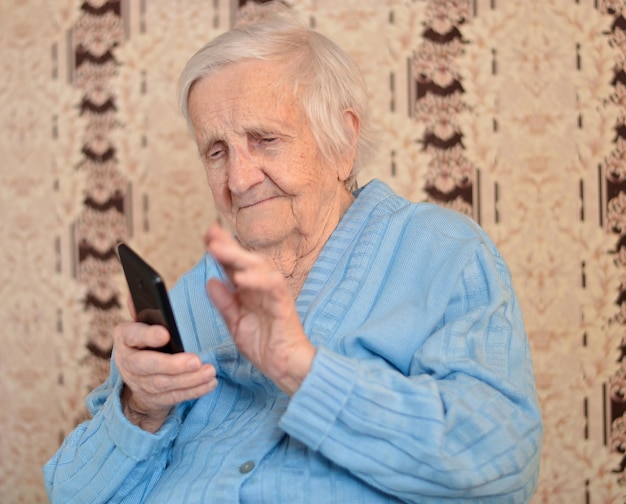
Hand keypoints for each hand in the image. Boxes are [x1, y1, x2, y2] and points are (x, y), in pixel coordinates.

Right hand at [114, 299, 217, 431]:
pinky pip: (176, 396)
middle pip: (148, 366)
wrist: (137, 378)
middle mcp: (129, 363)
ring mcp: (141, 384)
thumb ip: (144, 308)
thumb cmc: (145, 342)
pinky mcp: (155, 399)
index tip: (166, 334)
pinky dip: (194, 391)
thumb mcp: (141, 324)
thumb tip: (142, 285)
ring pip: (165, 384)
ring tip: (210, 371)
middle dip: (173, 365)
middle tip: (196, 360)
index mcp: (125, 338)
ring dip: (189, 379)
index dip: (148, 336)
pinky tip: (210, 383)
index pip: (133, 336)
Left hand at [204, 223, 315, 395]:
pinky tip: (240, 278)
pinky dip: (257, 280)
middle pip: (246, 260)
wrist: (285, 366)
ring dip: (239, 256)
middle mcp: (262, 287)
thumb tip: (210, 281)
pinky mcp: (283, 304)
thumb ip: (224, 302)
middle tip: (211, 234)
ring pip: (259, 267)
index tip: (207, 235)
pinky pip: (272, 286)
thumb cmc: (264, 344)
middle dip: (228, 245)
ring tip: (219, 250)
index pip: (234, 265)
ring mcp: (274, 294)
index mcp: (250, 290)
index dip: (222, 249)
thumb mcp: (235, 323)